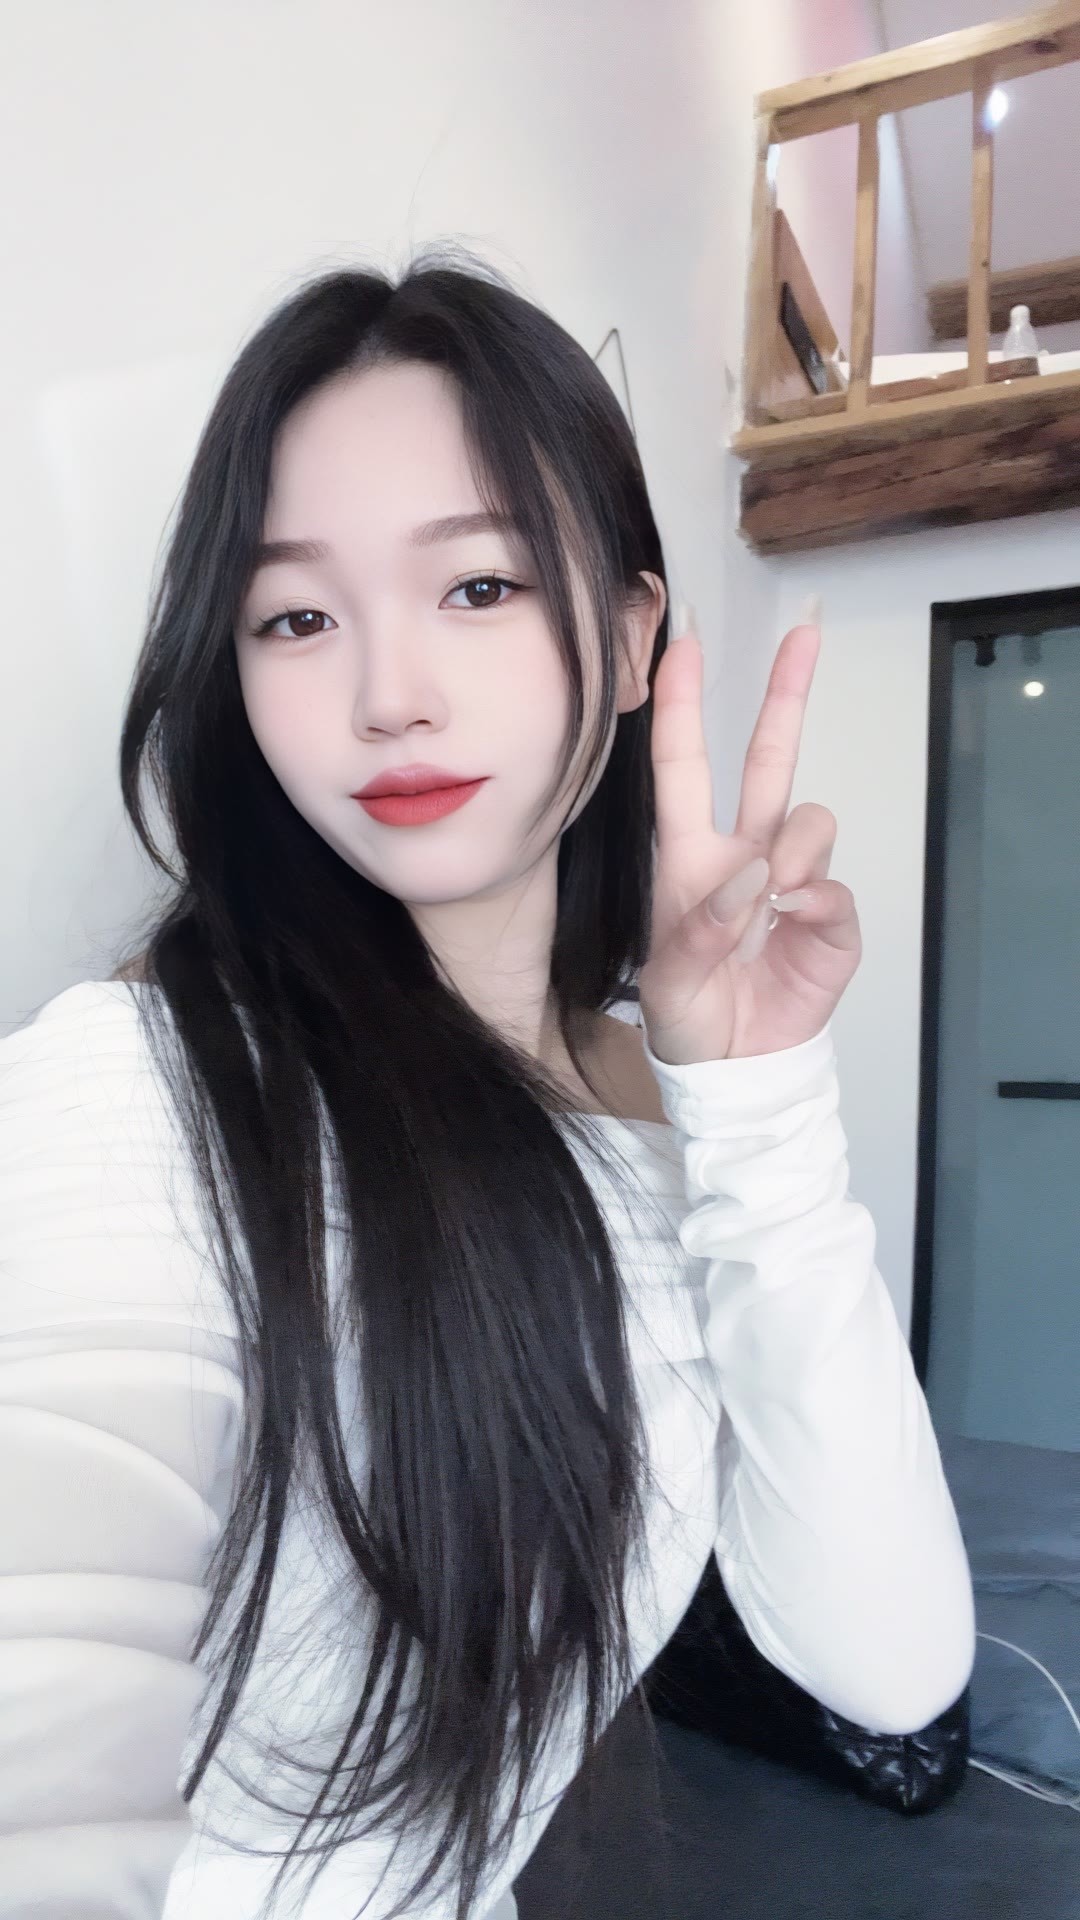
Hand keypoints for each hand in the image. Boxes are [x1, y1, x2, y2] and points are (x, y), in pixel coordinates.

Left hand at [636, 619, 861, 1065]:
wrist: (734, 1069)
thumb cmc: (688, 1016)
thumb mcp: (668, 978)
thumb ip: (701, 927)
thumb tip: (757, 878)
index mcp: (689, 856)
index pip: (685, 764)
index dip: (684, 703)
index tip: (685, 641)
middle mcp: (744, 855)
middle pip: (769, 759)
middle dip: (786, 694)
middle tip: (804, 633)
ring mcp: (791, 884)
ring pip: (810, 819)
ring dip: (796, 848)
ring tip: (777, 895)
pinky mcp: (829, 921)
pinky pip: (833, 888)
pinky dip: (815, 903)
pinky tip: (793, 926)